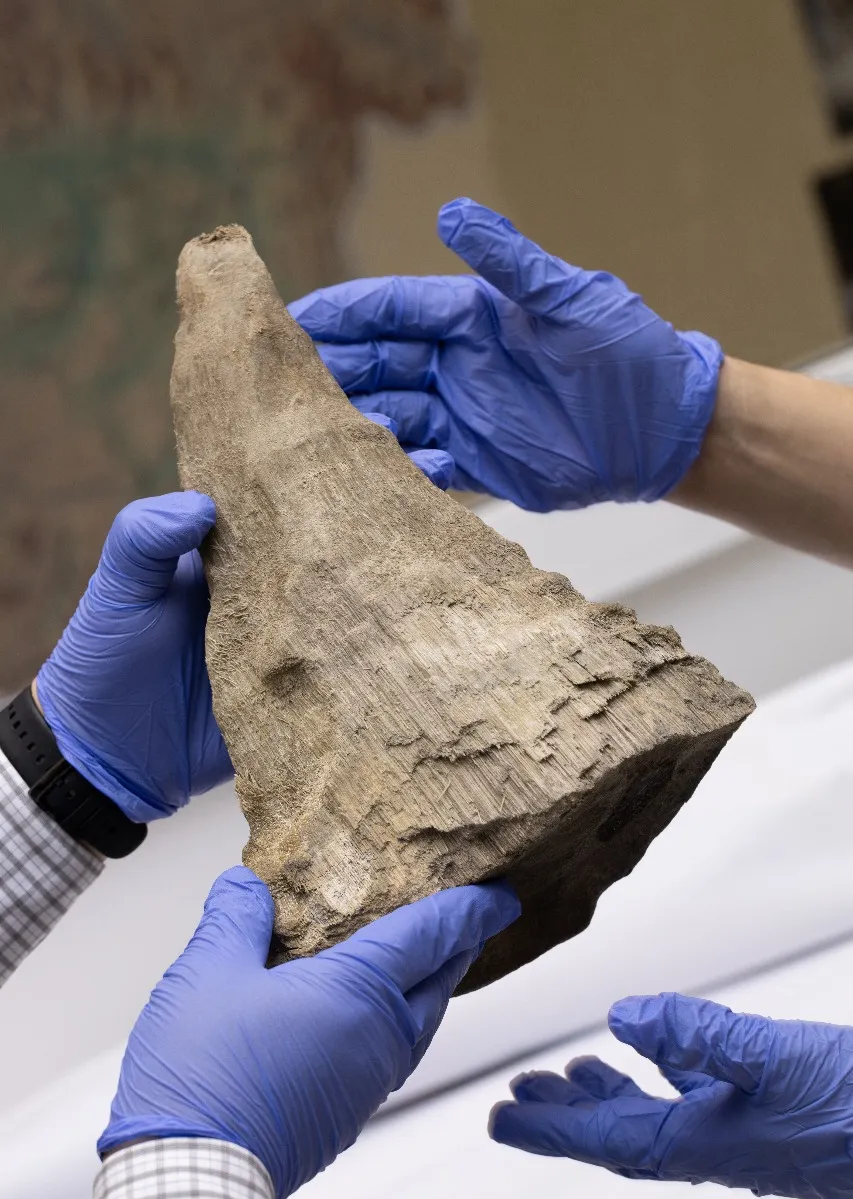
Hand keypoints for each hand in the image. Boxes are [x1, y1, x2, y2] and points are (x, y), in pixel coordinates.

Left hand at [35, 419, 451, 822]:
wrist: (108, 760)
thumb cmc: (103, 660)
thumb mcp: (116, 588)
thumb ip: (145, 538)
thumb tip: (203, 503)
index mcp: (235, 548)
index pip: (288, 490)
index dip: (325, 459)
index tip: (370, 427)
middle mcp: (277, 585)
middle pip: (340, 534)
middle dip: (391, 499)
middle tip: (443, 465)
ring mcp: (299, 635)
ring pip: (360, 591)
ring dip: (404, 563)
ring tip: (453, 530)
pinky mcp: (310, 688)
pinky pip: (358, 658)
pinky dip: (396, 637)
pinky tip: (435, 616)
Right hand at [99, 867, 519, 1198]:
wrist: (193, 1174)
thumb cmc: (205, 1074)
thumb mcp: (208, 971)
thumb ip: (236, 919)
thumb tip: (245, 885)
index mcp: (358, 993)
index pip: (431, 936)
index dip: (469, 911)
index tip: (500, 896)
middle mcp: (378, 1039)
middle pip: (438, 984)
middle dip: (460, 949)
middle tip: (472, 923)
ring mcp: (365, 1083)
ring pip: (418, 1026)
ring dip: (428, 991)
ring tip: (421, 968)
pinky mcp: (344, 1116)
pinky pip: (390, 1058)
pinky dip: (395, 1026)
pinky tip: (364, 1022)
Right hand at [290, 198, 723, 512]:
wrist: (664, 429)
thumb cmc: (628, 351)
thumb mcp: (570, 298)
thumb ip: (510, 263)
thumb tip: (450, 212)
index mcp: (472, 317)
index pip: (391, 309)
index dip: (341, 314)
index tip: (287, 319)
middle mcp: (457, 365)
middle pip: (377, 364)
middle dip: (328, 372)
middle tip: (273, 386)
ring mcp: (464, 416)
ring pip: (390, 416)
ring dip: (353, 425)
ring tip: (308, 439)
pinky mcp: (480, 465)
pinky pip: (424, 468)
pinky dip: (397, 472)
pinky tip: (368, 478)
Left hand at [490, 992, 852, 1198]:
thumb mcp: (773, 1058)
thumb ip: (695, 1035)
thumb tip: (618, 1016)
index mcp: (704, 1144)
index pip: (605, 1140)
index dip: (548, 1129)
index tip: (496, 1121)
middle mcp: (715, 1142)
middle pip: (620, 1131)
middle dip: (566, 1114)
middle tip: (517, 1095)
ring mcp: (744, 1129)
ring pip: (656, 1112)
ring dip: (609, 1091)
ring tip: (570, 1071)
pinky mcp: (771, 1108)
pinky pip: (699, 1090)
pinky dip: (668, 1067)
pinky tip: (655, 1045)